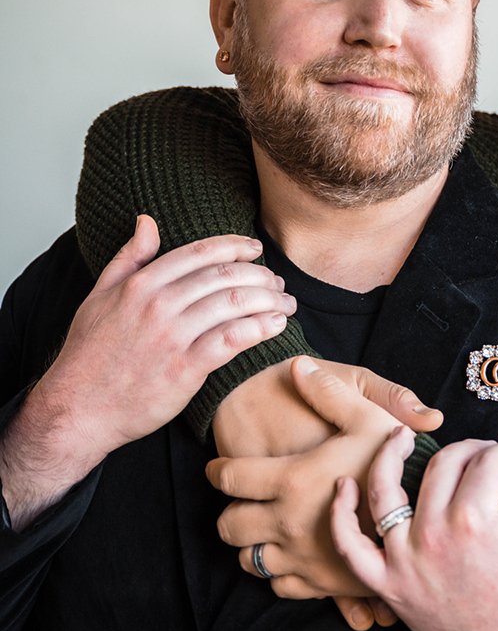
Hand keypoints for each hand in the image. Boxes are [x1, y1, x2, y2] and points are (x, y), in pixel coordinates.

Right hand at [0, 217, 293, 525]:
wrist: (78, 408)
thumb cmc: (89, 355)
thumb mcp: (99, 296)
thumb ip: (128, 258)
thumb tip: (146, 221)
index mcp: (141, 284)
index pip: (200, 253)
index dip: (234, 247)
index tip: (256, 249)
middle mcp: (158, 305)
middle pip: (224, 277)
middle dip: (259, 275)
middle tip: (277, 282)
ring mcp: (172, 336)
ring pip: (233, 304)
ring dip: (268, 300)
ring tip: (286, 303)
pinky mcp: (185, 369)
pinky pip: (232, 339)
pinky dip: (260, 328)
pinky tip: (277, 324)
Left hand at [211, 359, 412, 618]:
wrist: (431, 518)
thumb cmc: (401, 461)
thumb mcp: (369, 415)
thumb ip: (331, 391)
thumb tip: (299, 365)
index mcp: (292, 481)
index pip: (230, 480)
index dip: (217, 472)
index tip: (216, 469)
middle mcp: (289, 524)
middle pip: (230, 527)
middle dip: (229, 514)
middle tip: (240, 503)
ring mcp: (303, 559)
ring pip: (250, 561)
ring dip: (251, 546)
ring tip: (264, 531)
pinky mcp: (321, 584)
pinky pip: (280, 586)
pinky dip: (278, 574)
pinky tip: (290, 557)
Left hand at [330, 425, 497, 630]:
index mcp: (477, 520)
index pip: (487, 460)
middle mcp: (434, 535)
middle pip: (443, 467)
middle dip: (469, 450)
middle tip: (485, 455)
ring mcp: (405, 561)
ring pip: (386, 492)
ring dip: (388, 455)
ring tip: (400, 435)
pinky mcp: (388, 585)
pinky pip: (351, 548)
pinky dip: (341, 515)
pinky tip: (343, 485)